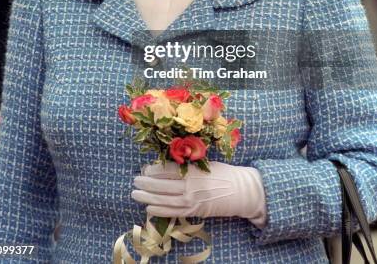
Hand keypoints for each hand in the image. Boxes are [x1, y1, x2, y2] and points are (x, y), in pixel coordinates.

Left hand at [131, 161, 266, 224]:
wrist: (241, 191)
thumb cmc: (224, 173)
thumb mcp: (206, 163)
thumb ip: (188, 165)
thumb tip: (168, 164)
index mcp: (194, 171)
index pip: (169, 170)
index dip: (154, 170)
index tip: (145, 168)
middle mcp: (191, 187)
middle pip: (163, 185)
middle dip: (147, 183)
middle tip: (135, 180)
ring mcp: (192, 201)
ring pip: (165, 200)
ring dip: (148, 197)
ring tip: (135, 194)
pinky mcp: (194, 212)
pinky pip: (174, 212)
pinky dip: (160, 211)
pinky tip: (149, 208)